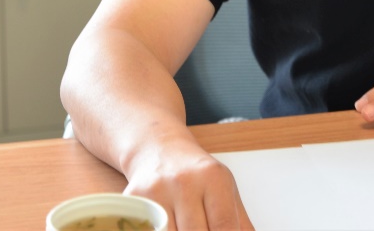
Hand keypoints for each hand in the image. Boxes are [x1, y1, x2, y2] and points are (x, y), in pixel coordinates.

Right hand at [123, 143, 253, 230]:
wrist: (159, 149)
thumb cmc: (196, 174)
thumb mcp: (225, 189)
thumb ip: (239, 223)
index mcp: (213, 178)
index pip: (224, 225)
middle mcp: (184, 181)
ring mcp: (156, 191)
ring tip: (186, 227)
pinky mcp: (134, 199)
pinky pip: (150, 228)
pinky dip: (160, 230)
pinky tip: (170, 227)